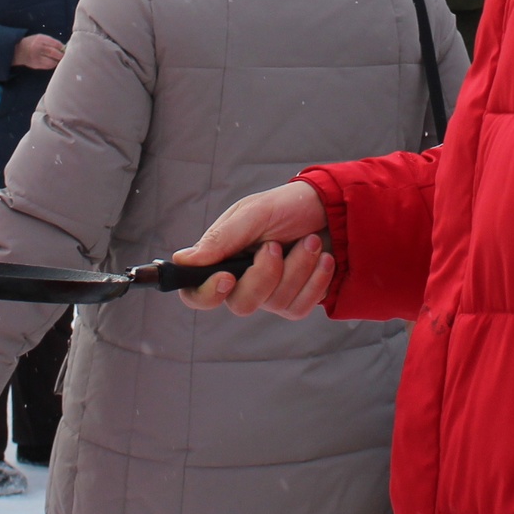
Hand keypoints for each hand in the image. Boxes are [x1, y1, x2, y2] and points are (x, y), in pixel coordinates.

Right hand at [11, 34, 65, 71]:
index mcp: (40, 39)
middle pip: (54, 53)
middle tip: (64, 56)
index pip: (55, 44)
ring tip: (59, 59)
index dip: (62, 47)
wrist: (18, 51)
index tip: (65, 49)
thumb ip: (51, 41)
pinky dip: (53, 65)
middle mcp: (38, 48)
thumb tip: (64, 48)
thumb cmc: (33, 43)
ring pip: (52, 61)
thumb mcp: (40, 38)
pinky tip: (53, 62)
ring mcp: (36, 57)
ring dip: (58, 61)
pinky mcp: (36, 64)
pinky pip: (48, 66)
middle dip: (61, 55)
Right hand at [174, 181, 331, 317]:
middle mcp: (242, 281)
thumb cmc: (286, 207)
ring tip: (311, 240)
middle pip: (241, 304)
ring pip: (275, 303)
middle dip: (265, 275)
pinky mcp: (295, 301)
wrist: (330, 208)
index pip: (197, 293)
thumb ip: (221, 238)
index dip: (206, 294)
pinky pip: (300, 307)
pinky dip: (315, 281)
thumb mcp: (254, 213)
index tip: (227, 277)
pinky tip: (324, 259)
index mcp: (222, 258)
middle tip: (276, 245)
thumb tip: (183, 260)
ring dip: (298, 267)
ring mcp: (269, 294)